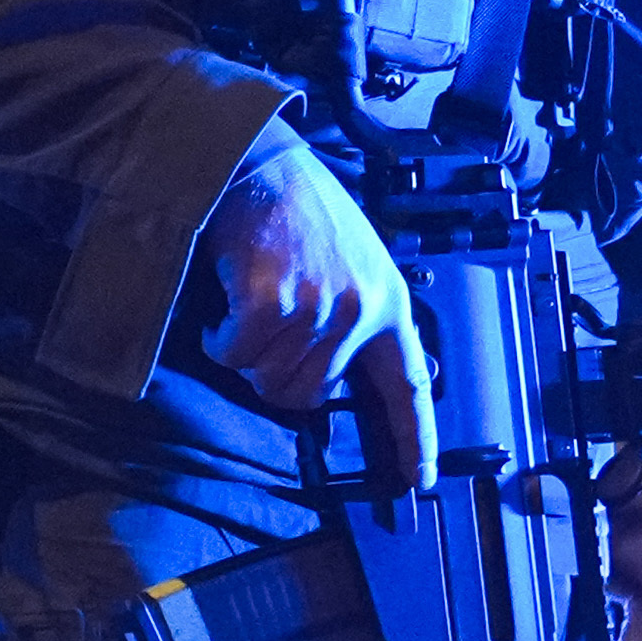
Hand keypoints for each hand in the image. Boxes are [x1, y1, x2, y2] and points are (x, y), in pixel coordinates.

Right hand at [201, 136, 435, 492]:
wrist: (262, 162)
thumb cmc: (302, 209)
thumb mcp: (354, 261)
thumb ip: (357, 318)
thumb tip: (337, 378)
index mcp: (389, 303)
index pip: (411, 385)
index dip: (416, 437)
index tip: (419, 478)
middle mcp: (360, 311)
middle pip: (309, 395)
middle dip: (277, 372)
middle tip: (269, 328)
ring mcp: (317, 308)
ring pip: (267, 378)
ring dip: (247, 352)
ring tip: (251, 301)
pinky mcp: (272, 302)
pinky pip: (236, 353)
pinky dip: (222, 336)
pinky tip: (230, 299)